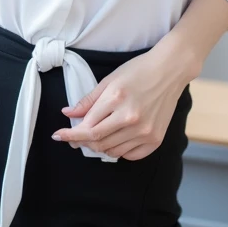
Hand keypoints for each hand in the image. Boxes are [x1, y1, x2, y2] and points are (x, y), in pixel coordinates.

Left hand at [52, 32, 198, 159]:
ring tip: (95, 137)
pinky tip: (114, 139)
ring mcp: (145, 131)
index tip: (58, 136)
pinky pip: (130, 155)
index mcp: (116, 100)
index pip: (87, 127)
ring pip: (112, 151)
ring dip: (99, 147)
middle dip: (81, 142)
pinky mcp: (156, 139)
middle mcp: (131, 118)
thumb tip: (67, 114)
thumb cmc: (138, 71)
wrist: (169, 71)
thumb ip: (88, 101)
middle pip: (98, 142)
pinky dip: (118, 151)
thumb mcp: (109, 81)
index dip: (70, 134)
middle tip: (73, 138)